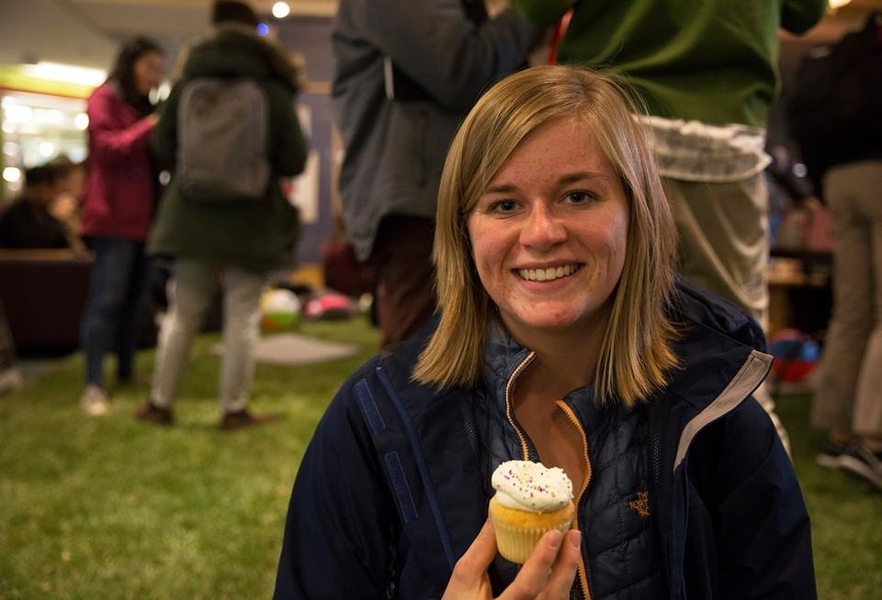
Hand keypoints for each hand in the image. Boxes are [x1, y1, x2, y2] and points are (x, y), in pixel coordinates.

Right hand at [442, 519, 581, 599]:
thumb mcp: (463, 579)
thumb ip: (481, 550)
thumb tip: (497, 516)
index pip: (527, 587)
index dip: (542, 562)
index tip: (553, 535)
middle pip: (553, 596)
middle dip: (566, 564)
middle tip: (573, 535)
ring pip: (558, 599)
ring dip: (567, 570)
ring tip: (572, 543)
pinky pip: (554, 599)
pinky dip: (561, 580)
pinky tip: (563, 561)